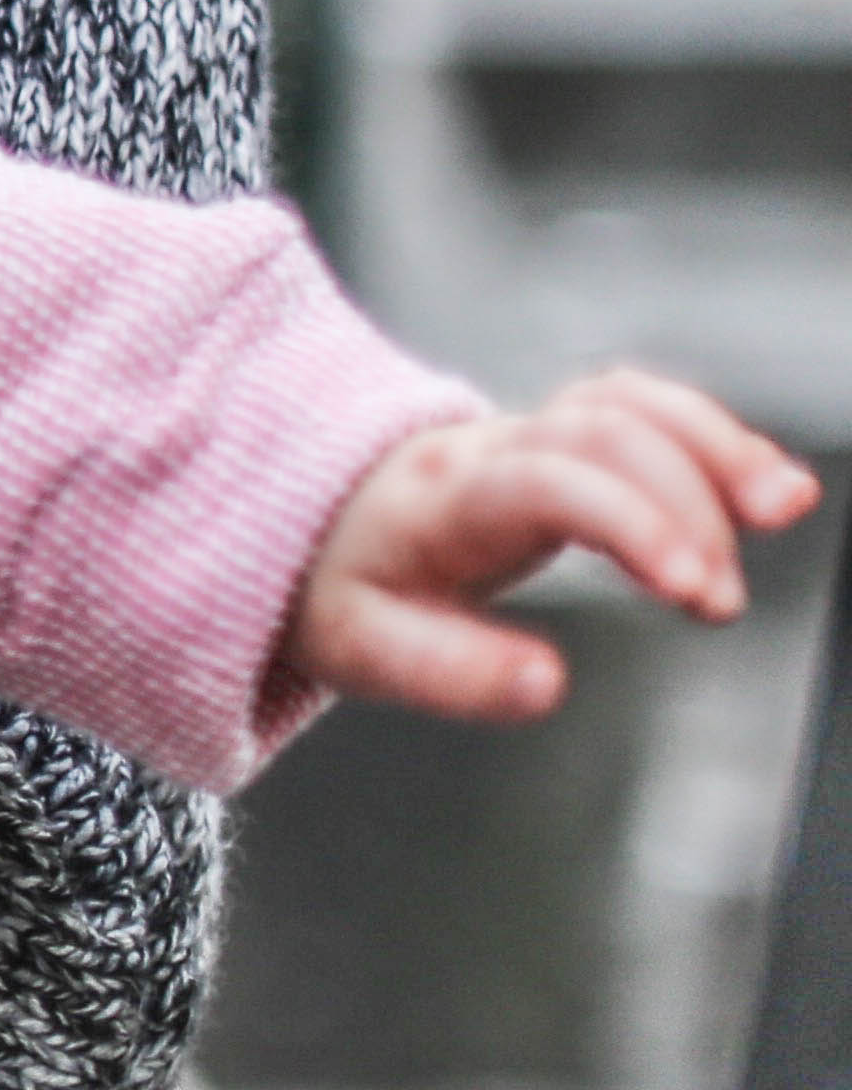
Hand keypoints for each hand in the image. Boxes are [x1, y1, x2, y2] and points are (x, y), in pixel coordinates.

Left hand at [293, 368, 819, 721]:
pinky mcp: (564, 439)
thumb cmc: (342, 587)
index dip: (628, 520)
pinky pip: (643, 408)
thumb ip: (450, 670)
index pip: (543, 481)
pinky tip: (765, 485)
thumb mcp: (361, 646)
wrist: (305, 521)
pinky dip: (713, 437)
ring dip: (717, 449)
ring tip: (783, 507)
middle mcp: (490, 449)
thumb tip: (547, 684)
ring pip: (630, 404)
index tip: (689, 590)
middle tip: (719, 601)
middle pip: (602, 434)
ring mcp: (529, 434)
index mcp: (441, 500)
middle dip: (684, 503)